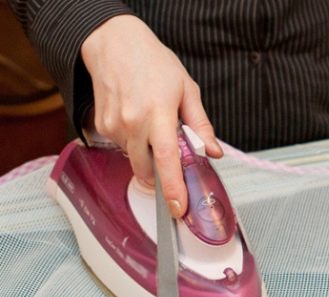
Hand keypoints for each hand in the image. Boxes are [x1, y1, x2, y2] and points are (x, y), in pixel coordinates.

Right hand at [80, 15, 222, 217]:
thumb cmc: (153, 62)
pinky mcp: (102, 127)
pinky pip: (123, 147)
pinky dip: (134, 142)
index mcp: (159, 114)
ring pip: (135, 160)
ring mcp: (115, 126)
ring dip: (147, 155)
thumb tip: (212, 151)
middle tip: (172, 156)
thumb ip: (201, 125)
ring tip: (153, 125)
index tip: (178, 207)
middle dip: (161, 174)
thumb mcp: (187, 90)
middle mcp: (133, 122)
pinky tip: (137, 120)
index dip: (173, 187)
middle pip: (148, 170)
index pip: (167, 160)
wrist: (113, 43)